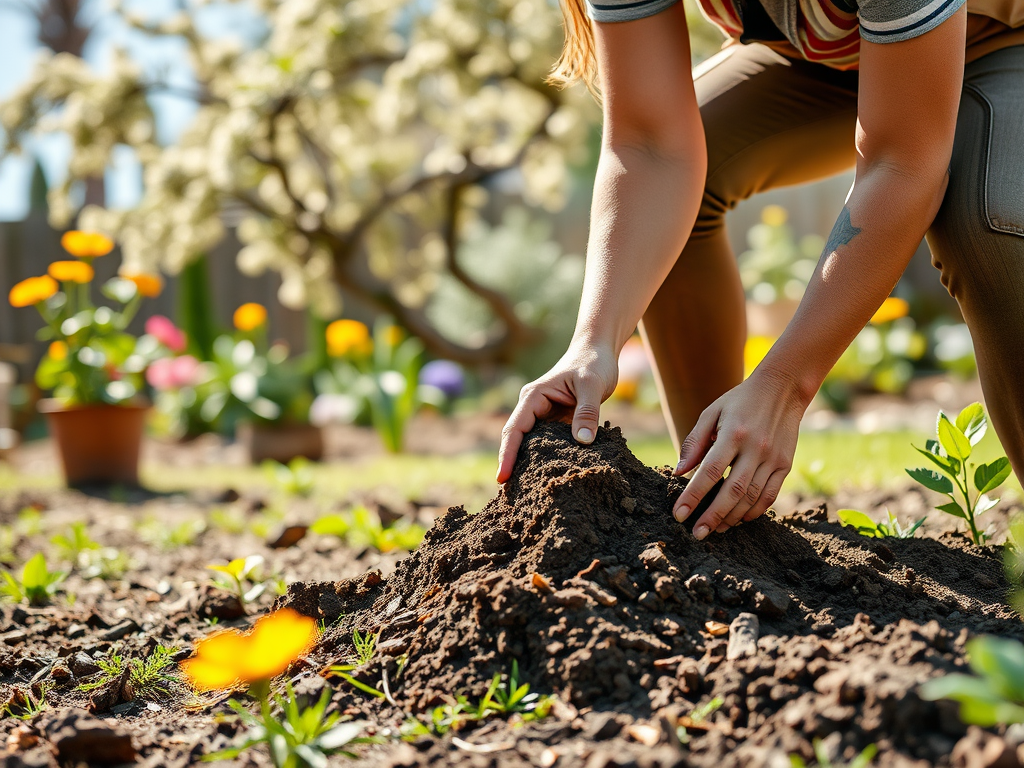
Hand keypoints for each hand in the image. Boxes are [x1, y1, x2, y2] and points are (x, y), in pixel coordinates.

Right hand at [496, 342, 617, 483]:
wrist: (600, 351)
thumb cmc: (593, 362)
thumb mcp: (592, 384)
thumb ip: (587, 412)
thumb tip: (583, 441)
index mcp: (533, 397)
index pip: (514, 429)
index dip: (507, 454)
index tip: (502, 478)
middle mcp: (534, 407)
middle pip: (517, 441)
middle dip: (512, 466)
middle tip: (510, 497)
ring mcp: (545, 416)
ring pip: (533, 445)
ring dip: (530, 466)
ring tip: (527, 495)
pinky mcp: (558, 423)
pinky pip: (551, 445)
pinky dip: (549, 460)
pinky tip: (551, 479)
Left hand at [670, 369, 806, 539]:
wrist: (782, 389)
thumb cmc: (739, 401)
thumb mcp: (712, 413)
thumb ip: (695, 442)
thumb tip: (679, 472)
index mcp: (733, 434)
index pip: (710, 472)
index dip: (693, 496)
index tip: (679, 515)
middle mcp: (755, 448)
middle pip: (733, 490)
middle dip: (713, 515)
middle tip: (697, 534)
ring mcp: (773, 458)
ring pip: (752, 497)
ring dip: (732, 517)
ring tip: (715, 529)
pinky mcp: (785, 465)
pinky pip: (770, 495)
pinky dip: (754, 511)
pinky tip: (739, 519)